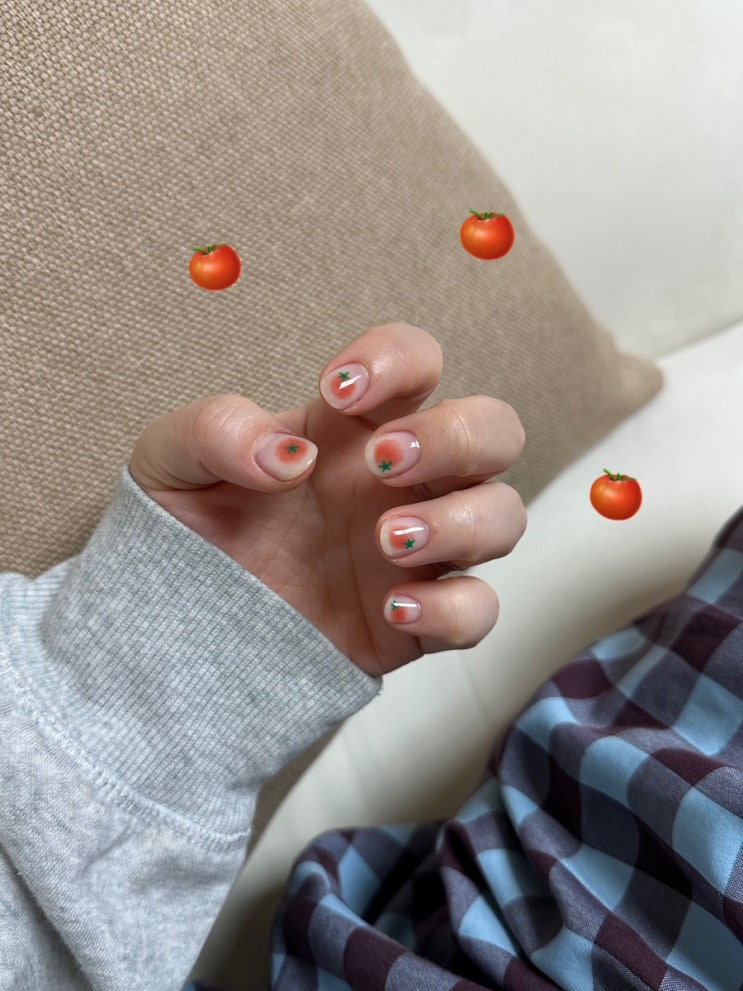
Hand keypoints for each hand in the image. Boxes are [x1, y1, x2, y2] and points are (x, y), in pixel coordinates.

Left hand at [128, 324, 526, 676]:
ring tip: (385, 539)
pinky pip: (480, 610)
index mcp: (352, 429)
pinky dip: (453, 608)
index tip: (337, 392)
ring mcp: (419, 549)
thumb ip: (216, 431)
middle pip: (494, 430)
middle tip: (384, 463)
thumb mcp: (171, 464)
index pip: (416, 360)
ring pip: (505, 516)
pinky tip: (393, 608)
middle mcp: (401, 481)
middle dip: (456, 436)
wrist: (184, 629)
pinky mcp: (420, 620)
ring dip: (461, 520)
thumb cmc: (191, 533)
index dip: (396, 360)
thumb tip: (288, 455)